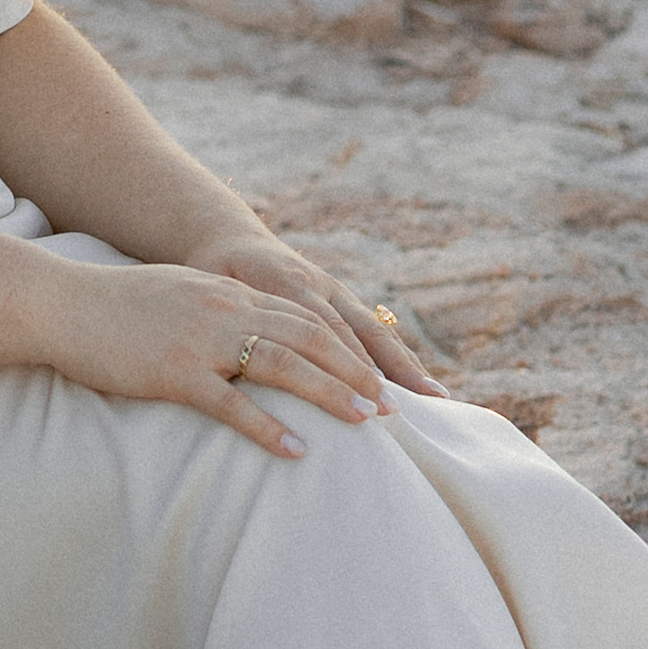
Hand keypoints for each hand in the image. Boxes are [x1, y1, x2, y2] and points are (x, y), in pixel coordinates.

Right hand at [36, 258, 392, 453]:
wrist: (59, 303)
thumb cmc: (112, 307)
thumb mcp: (176, 295)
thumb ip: (215, 311)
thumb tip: (245, 338)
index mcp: (226, 293)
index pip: (302, 317)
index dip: (345, 347)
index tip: (377, 377)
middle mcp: (222, 310)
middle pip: (307, 338)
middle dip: (354, 372)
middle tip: (390, 406)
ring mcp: (199, 340)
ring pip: (282, 365)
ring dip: (330, 394)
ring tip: (365, 423)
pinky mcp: (173, 373)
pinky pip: (231, 404)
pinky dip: (268, 427)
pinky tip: (296, 450)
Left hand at [202, 228, 441, 396]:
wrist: (227, 241)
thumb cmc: (212, 274)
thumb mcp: (212, 287)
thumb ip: (231, 312)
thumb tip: (233, 354)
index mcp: (286, 283)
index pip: (324, 328)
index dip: (348, 363)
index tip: (368, 397)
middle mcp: (318, 285)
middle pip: (359, 331)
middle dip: (387, 370)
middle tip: (409, 407)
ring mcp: (334, 290)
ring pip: (374, 328)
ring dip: (403, 364)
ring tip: (435, 397)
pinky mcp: (340, 296)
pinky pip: (373, 327)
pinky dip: (396, 355)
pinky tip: (418, 383)